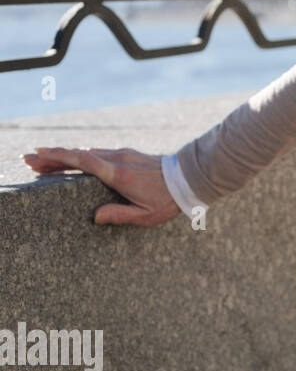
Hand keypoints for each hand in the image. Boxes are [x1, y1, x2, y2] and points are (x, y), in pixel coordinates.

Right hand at [22, 146, 182, 226]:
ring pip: (87, 153)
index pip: (83, 161)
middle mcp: (118, 159)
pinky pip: (98, 154)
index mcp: (118, 174)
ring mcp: (123, 154)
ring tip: (43, 162)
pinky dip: (80, 157)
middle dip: (52, 157)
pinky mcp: (128, 155)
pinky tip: (71, 162)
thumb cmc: (169, 200)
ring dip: (65, 156)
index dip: (59, 157)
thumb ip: (120, 215)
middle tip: (28, 160)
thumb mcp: (146, 215)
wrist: (191, 177)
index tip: (38, 155)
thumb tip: (95, 217)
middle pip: (79, 155)